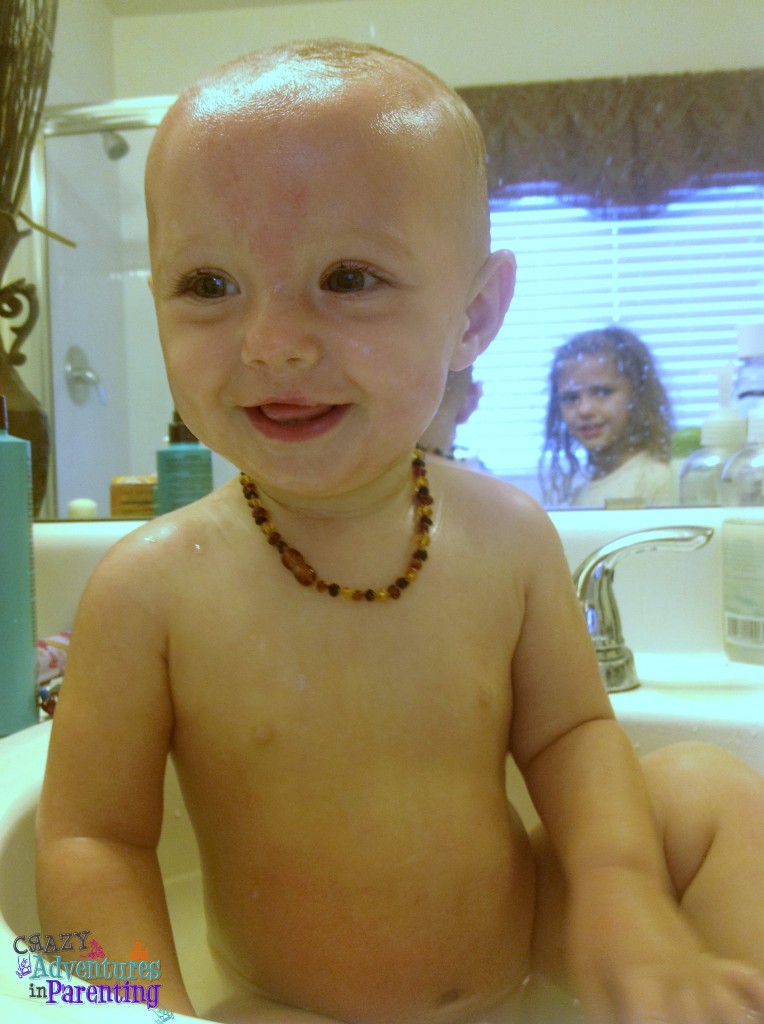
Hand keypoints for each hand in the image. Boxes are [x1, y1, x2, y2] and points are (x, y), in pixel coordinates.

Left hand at [566, 869, 763, 1023]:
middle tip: (667, 1022)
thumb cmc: (595, 930)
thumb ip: (604, 1016)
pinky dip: (756, 997)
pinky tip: (756, 1013)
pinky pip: (747, 979)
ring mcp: (701, 968)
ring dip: (723, 1021)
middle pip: (696, 1019)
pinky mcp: (712, 960)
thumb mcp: (587, 977)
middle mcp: (679, 977)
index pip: (652, 1021)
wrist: (618, 878)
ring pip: (728, 1009)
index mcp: (642, 980)